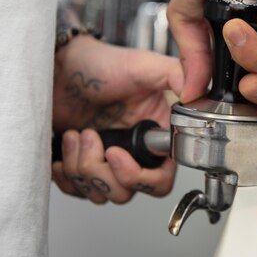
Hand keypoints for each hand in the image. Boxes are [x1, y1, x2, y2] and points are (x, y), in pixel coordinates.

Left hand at [51, 36, 183, 203]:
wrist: (60, 67)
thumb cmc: (101, 64)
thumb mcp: (143, 65)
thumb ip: (177, 75)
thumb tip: (197, 96)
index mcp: (155, 134)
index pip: (160, 179)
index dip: (138, 176)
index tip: (115, 153)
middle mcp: (134, 152)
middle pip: (126, 191)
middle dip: (102, 171)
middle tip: (90, 137)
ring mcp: (107, 161)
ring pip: (100, 193)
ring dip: (80, 168)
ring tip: (75, 135)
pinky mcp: (82, 165)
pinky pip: (75, 190)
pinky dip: (64, 176)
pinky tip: (63, 148)